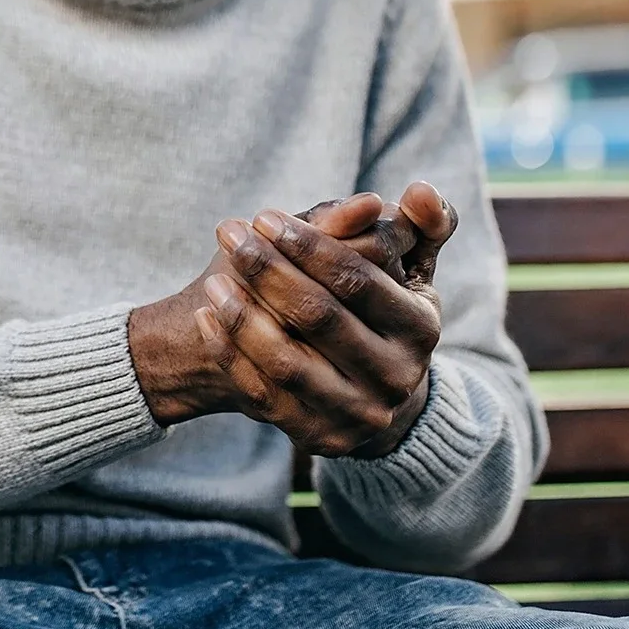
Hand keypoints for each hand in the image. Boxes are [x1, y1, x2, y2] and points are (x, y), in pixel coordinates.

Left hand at [128, 182, 456, 458]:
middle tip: (229, 233)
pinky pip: (263, 394)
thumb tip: (420, 191)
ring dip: (242, 315)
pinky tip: (207, 317)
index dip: (308, 245)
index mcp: (421, 327)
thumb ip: (419, 225)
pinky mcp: (319, 437)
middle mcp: (396, 376)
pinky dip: (230, 354)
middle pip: (318, 317)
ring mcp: (358, 413)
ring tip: (213, 279)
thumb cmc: (381, 311)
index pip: (357, 279)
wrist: (371, 394)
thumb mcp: (407, 270)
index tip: (262, 216)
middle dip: (268, 269)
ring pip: (287, 361)